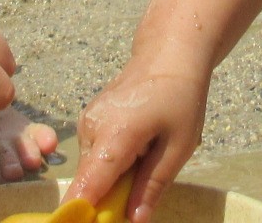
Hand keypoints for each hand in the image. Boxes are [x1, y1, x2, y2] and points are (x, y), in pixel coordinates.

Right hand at [68, 59, 209, 222]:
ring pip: (92, 171)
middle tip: (141, 192)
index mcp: (116, 135)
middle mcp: (92, 128)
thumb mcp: (178, 147)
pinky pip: (94, 156)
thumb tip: (134, 222)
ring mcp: (87, 122)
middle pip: (90, 182)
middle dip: (108, 199)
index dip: (81, 213)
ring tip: (146, 156)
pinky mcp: (88, 121)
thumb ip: (152, 186)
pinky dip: (111, 163)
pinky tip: (136, 146)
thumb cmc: (180, 99)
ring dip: (113, 179)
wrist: (168, 55)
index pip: (88, 185)